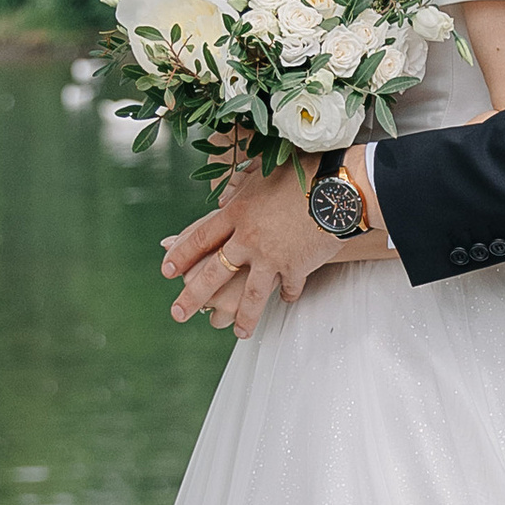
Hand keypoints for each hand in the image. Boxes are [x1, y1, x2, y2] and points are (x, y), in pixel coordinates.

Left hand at [161, 166, 334, 335]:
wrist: (338, 188)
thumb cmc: (301, 171)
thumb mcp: (261, 172)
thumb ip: (238, 186)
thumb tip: (224, 198)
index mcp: (236, 213)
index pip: (199, 239)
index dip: (181, 255)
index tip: (167, 271)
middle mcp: (248, 239)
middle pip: (213, 273)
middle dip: (193, 297)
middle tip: (179, 313)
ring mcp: (271, 257)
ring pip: (250, 295)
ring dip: (244, 317)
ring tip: (238, 333)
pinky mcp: (296, 267)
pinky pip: (287, 287)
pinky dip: (287, 294)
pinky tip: (285, 299)